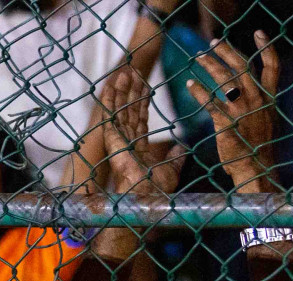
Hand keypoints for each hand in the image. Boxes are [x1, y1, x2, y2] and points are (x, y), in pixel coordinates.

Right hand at [99, 66, 185, 196]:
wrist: (145, 196)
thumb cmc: (157, 190)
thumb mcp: (172, 169)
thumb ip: (175, 157)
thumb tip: (183, 147)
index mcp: (138, 148)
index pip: (140, 120)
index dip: (142, 103)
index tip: (145, 87)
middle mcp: (126, 142)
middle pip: (128, 111)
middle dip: (131, 92)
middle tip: (134, 72)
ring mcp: (117, 139)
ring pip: (119, 109)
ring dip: (121, 91)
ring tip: (124, 72)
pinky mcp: (112, 139)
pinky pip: (110, 115)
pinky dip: (109, 100)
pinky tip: (110, 85)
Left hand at [186, 32, 280, 191]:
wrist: (256, 169)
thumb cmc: (259, 148)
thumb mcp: (267, 121)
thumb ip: (261, 103)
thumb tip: (251, 92)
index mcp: (269, 98)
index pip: (273, 67)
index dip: (267, 48)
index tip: (259, 32)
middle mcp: (258, 100)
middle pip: (243, 67)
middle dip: (228, 52)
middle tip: (213, 43)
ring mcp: (243, 110)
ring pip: (226, 79)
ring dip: (210, 65)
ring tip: (198, 57)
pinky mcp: (227, 123)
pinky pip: (211, 103)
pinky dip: (199, 92)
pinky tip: (190, 85)